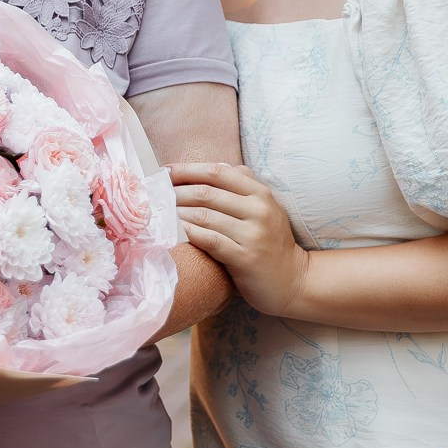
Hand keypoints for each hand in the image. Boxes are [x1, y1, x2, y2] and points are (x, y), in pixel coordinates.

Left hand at [170, 162, 309, 316]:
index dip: (186, 169)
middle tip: (153, 195)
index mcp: (260, 193)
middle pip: (206, 192)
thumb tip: (211, 166)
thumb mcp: (264, 208)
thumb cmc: (270, 242)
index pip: (217, 172)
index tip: (163, 172)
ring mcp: (253, 234)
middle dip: (175, 191)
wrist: (294, 281)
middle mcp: (259, 209)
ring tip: (158, 213)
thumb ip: (242, 186)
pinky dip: (188, 233)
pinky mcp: (245, 258)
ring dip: (176, 213)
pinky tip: (174, 231)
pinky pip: (209, 240)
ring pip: (204, 215)